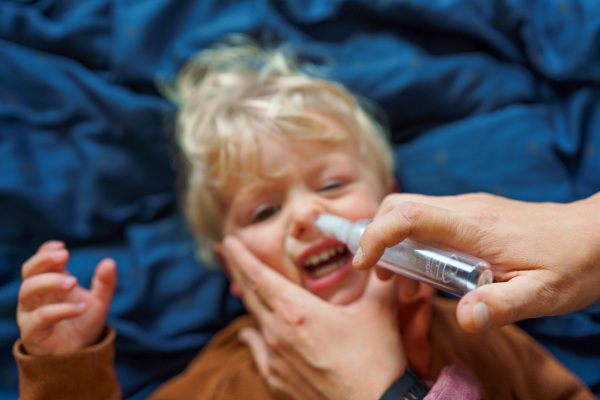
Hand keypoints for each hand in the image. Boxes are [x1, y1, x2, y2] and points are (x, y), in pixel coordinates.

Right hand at [17, 241, 117, 354]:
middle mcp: (36, 296)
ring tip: (74, 281)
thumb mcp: (100, 301)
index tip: (62, 247)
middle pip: (29, 272)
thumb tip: (109, 262)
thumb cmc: (83, 323)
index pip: (39, 263)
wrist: (79, 356)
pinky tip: (80, 308)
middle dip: (44, 260)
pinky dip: (59, 310)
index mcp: (49, 284)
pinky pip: (39, 318)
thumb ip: (105, 283)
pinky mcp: (33, 332)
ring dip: (49, 282)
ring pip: (27, 291)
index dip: (46, 252)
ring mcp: (31, 313)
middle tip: (64, 255)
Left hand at [224, 236, 405, 399]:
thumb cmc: (375, 361)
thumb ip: (377, 278)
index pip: (258, 276)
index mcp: (297, 311)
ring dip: (249, 301)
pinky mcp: (277, 380)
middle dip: (238, 270)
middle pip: (250, 295)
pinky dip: (252, 337)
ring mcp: (274, 358)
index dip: (241, 256)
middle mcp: (277, 332)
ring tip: (245, 288)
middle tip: (230, 253)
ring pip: (253, 321)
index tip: (230, 241)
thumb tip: (379, 256)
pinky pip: (256, 352)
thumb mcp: (378, 310)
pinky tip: (249, 333)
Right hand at [353, 192, 599, 331]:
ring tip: (406, 286)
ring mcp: (469, 209)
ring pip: (412, 213)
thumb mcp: (543, 294)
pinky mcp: (473, 215)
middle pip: (401, 206)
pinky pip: (429, 221)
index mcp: (476, 227)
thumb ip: (501, 306)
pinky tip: (429, 276)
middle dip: (377, 236)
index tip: (362, 263)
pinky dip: (414, 245)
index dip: (377, 235)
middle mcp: (466, 209)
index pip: (409, 215)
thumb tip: (462, 319)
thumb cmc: (573, 264)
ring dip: (396, 245)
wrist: (599, 235)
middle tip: (380, 276)